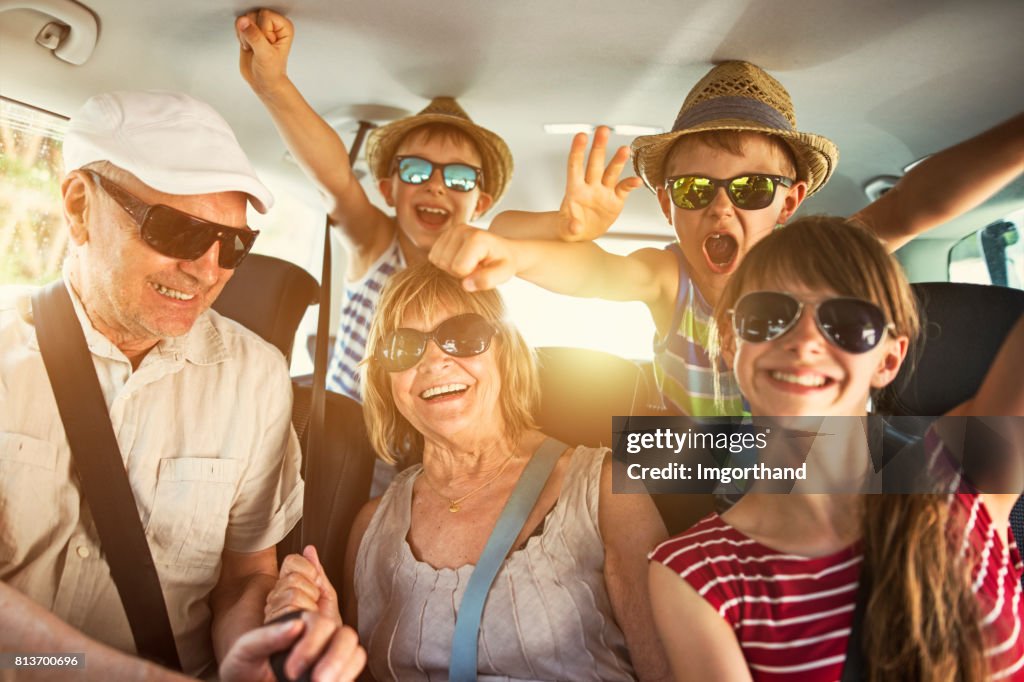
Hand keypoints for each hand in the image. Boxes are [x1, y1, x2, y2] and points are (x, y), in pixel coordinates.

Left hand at [219, 613, 365, 681]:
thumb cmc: (243, 672)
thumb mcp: (245, 653)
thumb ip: (265, 638)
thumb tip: (296, 626)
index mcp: (300, 627)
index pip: (321, 624)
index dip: (312, 645)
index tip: (291, 672)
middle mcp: (320, 640)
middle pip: (346, 636)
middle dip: (335, 658)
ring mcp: (330, 659)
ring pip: (356, 653)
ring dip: (343, 669)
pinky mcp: (336, 676)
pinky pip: (353, 674)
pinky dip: (346, 678)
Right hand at [235, 9, 293, 93]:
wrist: (264, 82)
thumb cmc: (271, 71)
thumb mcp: (265, 54)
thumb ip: (255, 36)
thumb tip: (244, 21)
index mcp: (283, 27)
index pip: (265, 15)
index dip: (262, 32)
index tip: (266, 44)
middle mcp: (273, 24)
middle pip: (253, 14)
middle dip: (252, 33)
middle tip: (258, 46)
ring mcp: (260, 27)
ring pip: (244, 18)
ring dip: (245, 35)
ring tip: (253, 47)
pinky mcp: (250, 31)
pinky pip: (238, 24)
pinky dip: (240, 36)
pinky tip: (248, 46)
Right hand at [265, 546, 340, 623]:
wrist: (320, 657)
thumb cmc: (324, 630)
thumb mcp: (325, 598)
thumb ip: (317, 573)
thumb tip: (309, 549)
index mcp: (287, 587)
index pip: (292, 561)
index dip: (309, 571)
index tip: (316, 586)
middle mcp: (276, 598)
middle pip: (292, 577)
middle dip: (311, 591)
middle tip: (314, 606)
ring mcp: (272, 612)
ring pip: (291, 593)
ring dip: (308, 605)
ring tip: (309, 617)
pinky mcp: (272, 627)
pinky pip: (289, 610)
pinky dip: (302, 617)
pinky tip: (303, 625)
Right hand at [429, 224, 517, 290]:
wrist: (503, 250)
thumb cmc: (503, 263)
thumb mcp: (503, 274)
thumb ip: (487, 280)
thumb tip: (465, 284)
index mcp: (476, 238)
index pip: (458, 268)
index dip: (468, 276)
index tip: (482, 269)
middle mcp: (461, 229)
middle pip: (445, 264)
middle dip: (458, 272)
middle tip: (476, 267)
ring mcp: (450, 230)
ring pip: (437, 260)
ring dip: (451, 267)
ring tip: (470, 263)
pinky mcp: (444, 234)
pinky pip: (433, 257)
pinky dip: (446, 262)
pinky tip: (461, 259)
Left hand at [558, 126, 642, 240]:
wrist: (582, 234)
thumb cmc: (569, 227)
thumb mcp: (565, 230)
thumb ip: (570, 227)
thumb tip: (575, 227)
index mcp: (575, 189)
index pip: (575, 166)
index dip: (578, 151)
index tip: (581, 135)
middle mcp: (590, 186)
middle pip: (594, 163)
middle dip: (599, 146)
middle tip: (603, 129)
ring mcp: (603, 191)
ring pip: (611, 172)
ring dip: (618, 161)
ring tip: (624, 149)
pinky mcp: (615, 200)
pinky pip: (624, 189)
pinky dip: (630, 184)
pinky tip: (637, 181)